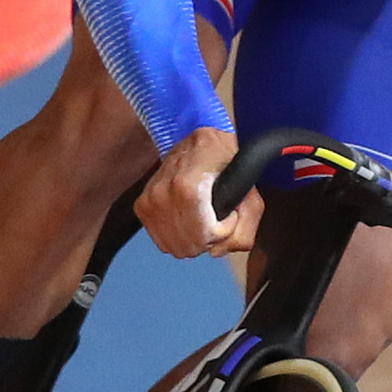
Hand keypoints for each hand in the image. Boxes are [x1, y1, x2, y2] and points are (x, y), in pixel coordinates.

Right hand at [137, 126, 258, 259]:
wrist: (198, 140)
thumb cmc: (224, 158)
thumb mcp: (249, 187)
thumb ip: (247, 224)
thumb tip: (220, 250)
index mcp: (187, 187)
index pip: (207, 235)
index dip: (225, 229)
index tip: (228, 212)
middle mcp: (162, 195)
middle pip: (192, 245)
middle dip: (210, 237)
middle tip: (217, 216)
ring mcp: (149, 201)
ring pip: (177, 247)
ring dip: (194, 238)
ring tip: (202, 216)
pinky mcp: (142, 207)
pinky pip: (163, 241)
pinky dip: (179, 235)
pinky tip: (188, 217)